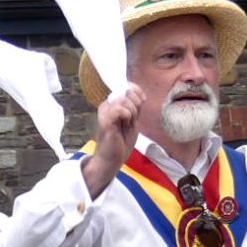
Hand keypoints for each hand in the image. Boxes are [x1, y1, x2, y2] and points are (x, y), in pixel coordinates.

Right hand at [83, 83, 143, 197]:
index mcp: (112, 105)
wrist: (113, 158)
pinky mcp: (105, 121)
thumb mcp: (132, 120)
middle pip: (127, 94)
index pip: (127, 88)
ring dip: (132, 113)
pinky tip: (125, 125)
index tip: (141, 103)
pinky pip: (120, 110)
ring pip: (124, 100)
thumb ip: (134, 106)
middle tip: (131, 121)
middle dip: (135, 106)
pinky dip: (127, 116)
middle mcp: (106, 106)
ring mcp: (104, 113)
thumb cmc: (121, 141)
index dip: (137, 92)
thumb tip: (133, 89)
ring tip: (127, 125)